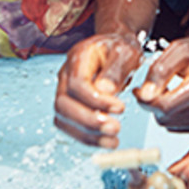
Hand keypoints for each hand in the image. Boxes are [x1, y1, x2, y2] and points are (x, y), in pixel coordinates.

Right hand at [54, 33, 141, 147]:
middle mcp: (65, 74)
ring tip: (113, 141)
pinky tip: (104, 140)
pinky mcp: (68, 104)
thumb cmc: (120, 49)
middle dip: (88, 121)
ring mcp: (63, 89)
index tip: (121, 108)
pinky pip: (68, 125)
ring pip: (62, 118)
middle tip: (115, 129)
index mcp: (78, 57)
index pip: (77, 84)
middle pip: (62, 104)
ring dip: (87, 134)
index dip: (96, 100)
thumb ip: (116, 71)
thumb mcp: (126, 53)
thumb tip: (105, 91)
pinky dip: (85, 137)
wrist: (113, 47)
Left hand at [134, 34, 188, 130]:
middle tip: (151, 87)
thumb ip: (159, 71)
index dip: (145, 99)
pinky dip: (171, 113)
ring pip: (169, 123)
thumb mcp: (178, 50)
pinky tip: (176, 97)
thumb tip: (144, 95)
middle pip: (165, 117)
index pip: (164, 106)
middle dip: (152, 103)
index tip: (138, 90)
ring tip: (166, 89)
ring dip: (161, 108)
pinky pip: (177, 125)